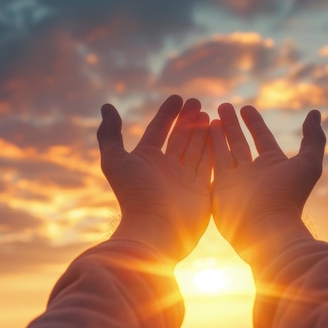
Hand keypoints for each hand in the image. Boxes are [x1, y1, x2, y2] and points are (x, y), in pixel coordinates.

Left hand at [97, 95, 211, 262]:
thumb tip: (106, 106)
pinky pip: (210, 164)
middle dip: (188, 119)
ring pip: (196, 148)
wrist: (156, 230)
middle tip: (198, 102)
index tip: (178, 97)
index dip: (167, 113)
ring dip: (203, 131)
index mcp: (147, 159)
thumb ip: (109, 134)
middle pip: (180, 137)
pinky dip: (215, 148)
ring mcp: (185, 179)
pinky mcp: (201, 190)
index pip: (158, 130)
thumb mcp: (115, 161)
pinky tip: (221, 134)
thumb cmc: (134, 195)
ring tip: (212, 114)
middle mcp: (166, 167)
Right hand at [210, 104, 325, 263]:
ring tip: (206, 117)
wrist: (266, 230)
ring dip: (216, 134)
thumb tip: (315, 113)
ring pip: (223, 151)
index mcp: (273, 165)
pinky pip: (211, 164)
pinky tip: (197, 135)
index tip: (245, 108)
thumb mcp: (308, 163)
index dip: (254, 122)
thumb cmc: (289, 197)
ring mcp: (235, 181)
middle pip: (239, 142)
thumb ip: (314, 138)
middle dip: (231, 124)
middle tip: (222, 106)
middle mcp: (253, 172)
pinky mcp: (220, 189)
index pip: (262, 137)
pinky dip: (205, 149)